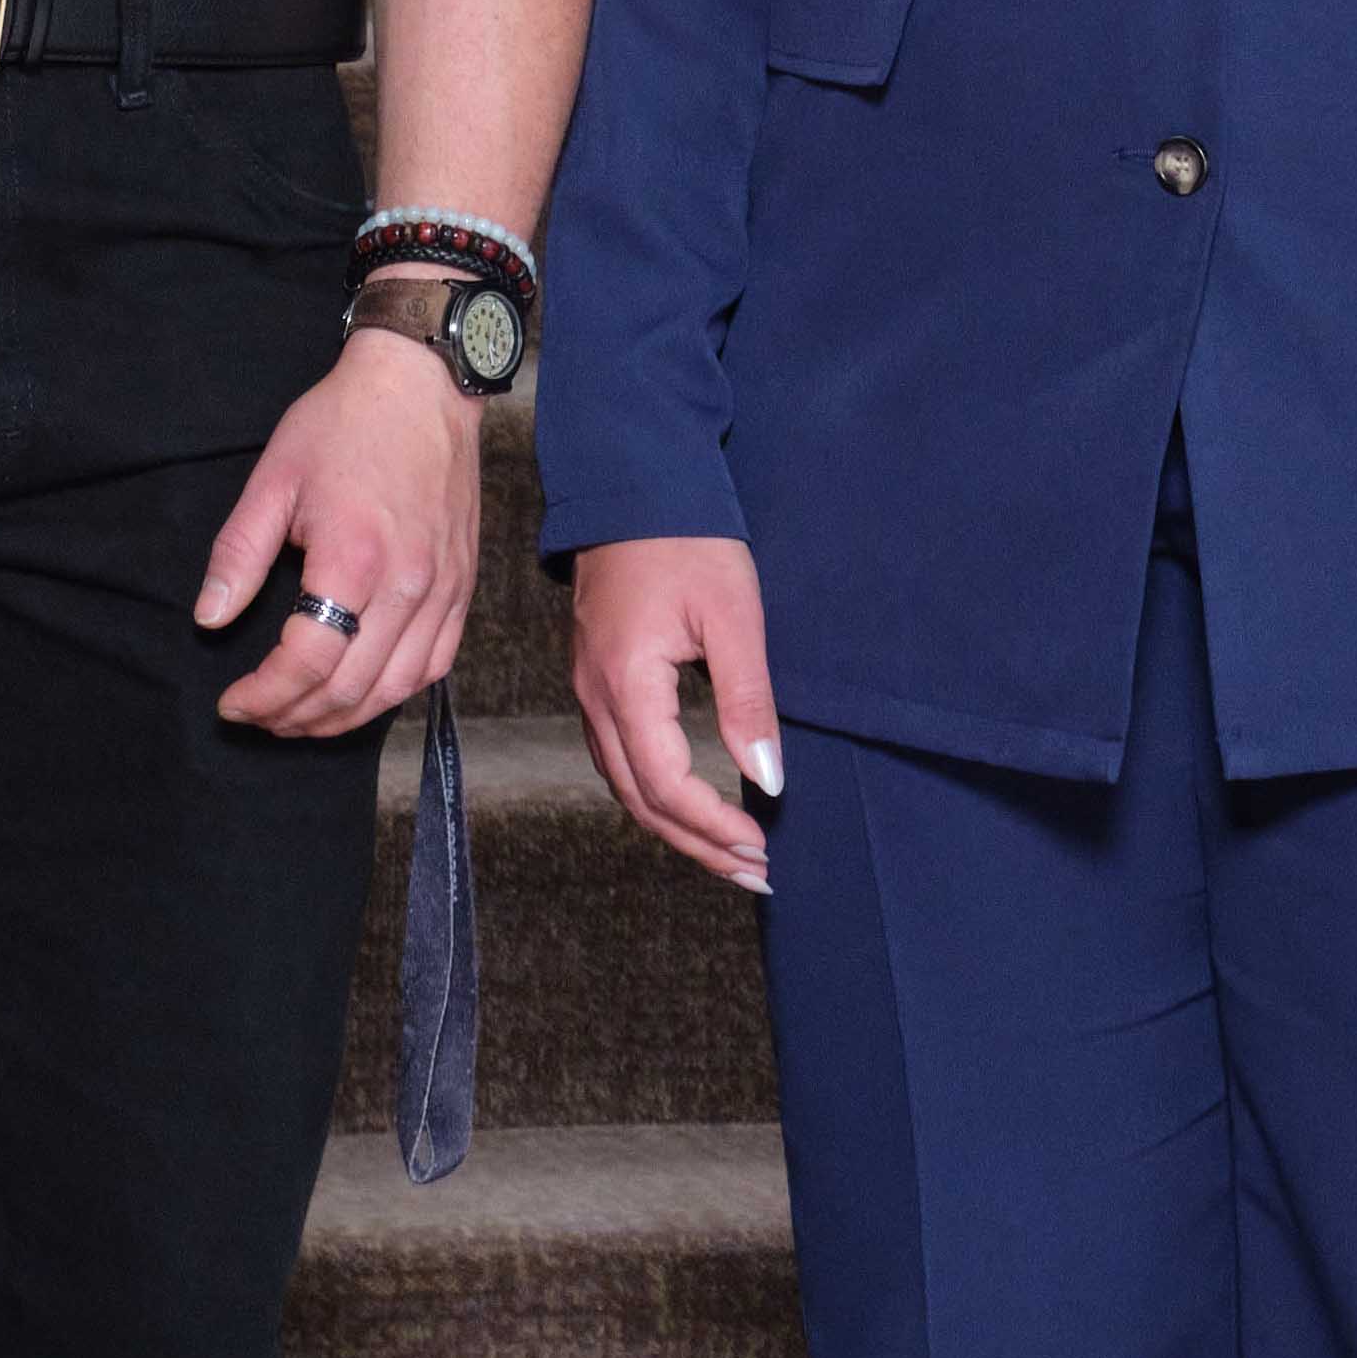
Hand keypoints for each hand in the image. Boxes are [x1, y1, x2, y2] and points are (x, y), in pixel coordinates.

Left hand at [199, 324, 480, 735]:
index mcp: (355, 558)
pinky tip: (360, 694)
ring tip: (300, 717)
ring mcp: (443, 589)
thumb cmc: (344, 423)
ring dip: (342, 717)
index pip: (307, 661)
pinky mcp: (463, 586)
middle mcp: (407, 584)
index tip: (233, 702)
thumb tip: (209, 618)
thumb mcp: (274, 479)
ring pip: (394, 689)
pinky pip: (435, 666)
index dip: (263, 695)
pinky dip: (393, 694)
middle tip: (258, 716)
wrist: (422, 384)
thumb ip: (239, 555)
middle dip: (294, 716)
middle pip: (349, 688)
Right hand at [570, 536, 775, 893]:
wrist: (633, 484)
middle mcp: (596, 697)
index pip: (667, 785)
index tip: (759, 847)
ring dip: (676, 827)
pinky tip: (687, 806)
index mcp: (626, 684)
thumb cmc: (686, 539)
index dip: (713, 826)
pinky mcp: (596, 679)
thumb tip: (767, 779)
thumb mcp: (734, 615)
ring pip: (625, 785)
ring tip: (728, 854)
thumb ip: (748, 701)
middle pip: (641, 801)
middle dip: (697, 845)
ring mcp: (589, 689)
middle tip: (752, 874)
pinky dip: (654, 795)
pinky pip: (618, 758)